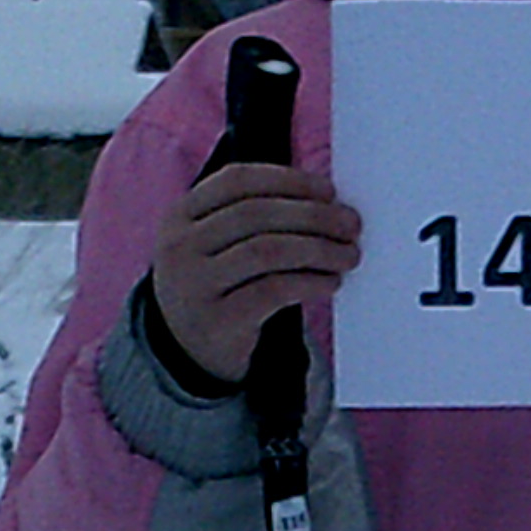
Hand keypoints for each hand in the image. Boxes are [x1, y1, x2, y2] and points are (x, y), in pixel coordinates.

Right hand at [150, 160, 359, 382]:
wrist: (188, 350)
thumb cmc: (218, 284)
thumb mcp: (215, 243)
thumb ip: (253, 217)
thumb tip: (326, 201)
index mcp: (180, 215)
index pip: (237, 181)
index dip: (288, 181)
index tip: (328, 191)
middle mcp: (180, 246)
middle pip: (256, 214)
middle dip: (313, 215)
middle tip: (351, 225)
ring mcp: (194, 284)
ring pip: (267, 250)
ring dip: (318, 249)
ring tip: (348, 255)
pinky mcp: (217, 321)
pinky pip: (273, 291)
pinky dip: (310, 282)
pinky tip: (330, 282)